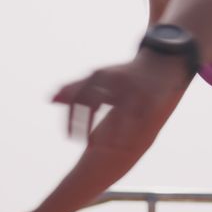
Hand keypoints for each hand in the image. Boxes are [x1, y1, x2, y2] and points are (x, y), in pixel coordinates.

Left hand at [51, 53, 188, 145]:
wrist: (161, 61)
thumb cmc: (123, 75)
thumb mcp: (98, 78)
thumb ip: (75, 89)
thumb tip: (50, 100)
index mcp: (99, 76)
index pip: (79, 98)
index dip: (72, 118)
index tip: (69, 138)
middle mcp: (114, 80)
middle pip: (95, 101)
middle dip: (87, 124)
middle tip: (85, 146)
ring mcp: (133, 87)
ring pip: (121, 111)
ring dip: (114, 131)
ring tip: (108, 149)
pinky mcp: (152, 95)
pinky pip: (142, 115)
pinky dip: (135, 129)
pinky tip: (130, 145)